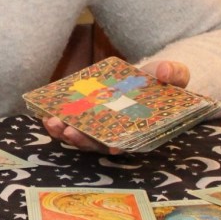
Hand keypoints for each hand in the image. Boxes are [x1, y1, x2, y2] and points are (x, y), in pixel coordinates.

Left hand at [43, 59, 190, 153]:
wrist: (148, 76)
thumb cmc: (163, 81)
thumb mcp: (175, 75)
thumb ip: (174, 73)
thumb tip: (164, 70)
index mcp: (142, 129)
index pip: (130, 143)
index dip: (121, 146)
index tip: (113, 148)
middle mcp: (119, 133)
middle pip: (100, 143)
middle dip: (84, 140)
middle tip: (70, 132)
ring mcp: (101, 126)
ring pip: (82, 137)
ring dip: (65, 133)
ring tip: (52, 122)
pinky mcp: (88, 116)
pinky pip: (71, 124)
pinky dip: (58, 123)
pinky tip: (45, 116)